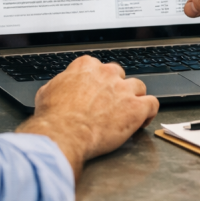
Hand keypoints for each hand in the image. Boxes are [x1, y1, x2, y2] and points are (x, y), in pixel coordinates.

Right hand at [16, 56, 158, 179]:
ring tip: (128, 112)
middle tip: (109, 104)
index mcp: (86, 66)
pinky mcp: (136, 108)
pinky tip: (142, 120)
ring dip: (134, 98)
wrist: (63, 134)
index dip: (97, 81)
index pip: (98, 67)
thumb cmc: (53, 117)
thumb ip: (60, 84)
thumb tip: (59, 88)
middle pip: (119, 75)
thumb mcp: (47, 92)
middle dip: (116, 88)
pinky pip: (152, 103)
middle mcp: (107, 73)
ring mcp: (123, 89)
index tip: (95, 92)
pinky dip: (149, 112)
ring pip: (138, 87)